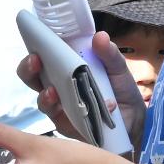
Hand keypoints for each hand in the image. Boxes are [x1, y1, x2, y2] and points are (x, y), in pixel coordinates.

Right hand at [18, 32, 147, 148]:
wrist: (134, 119)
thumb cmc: (120, 90)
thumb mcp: (117, 68)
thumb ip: (109, 54)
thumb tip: (100, 37)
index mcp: (64, 68)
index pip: (40, 58)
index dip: (33, 51)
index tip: (35, 46)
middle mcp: (57, 87)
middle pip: (32, 79)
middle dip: (29, 70)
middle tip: (36, 62)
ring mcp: (60, 108)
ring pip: (42, 102)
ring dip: (46, 96)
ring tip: (54, 92)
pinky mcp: (69, 126)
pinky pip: (65, 121)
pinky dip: (80, 113)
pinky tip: (102, 106)